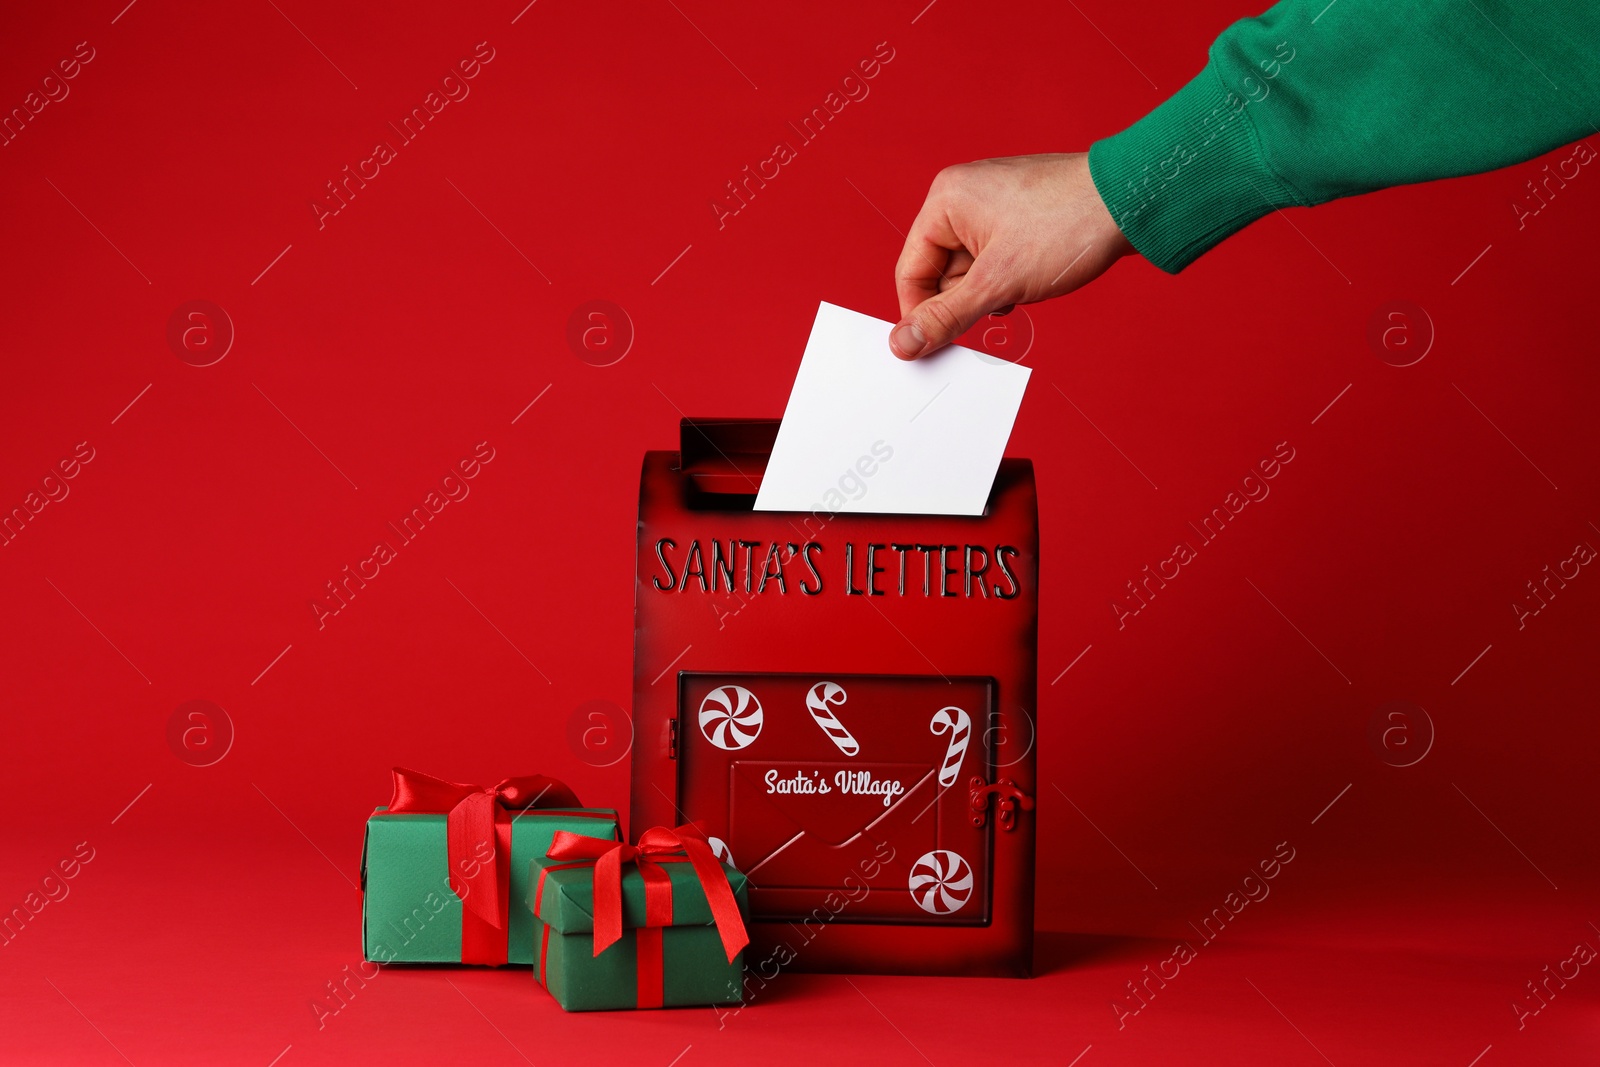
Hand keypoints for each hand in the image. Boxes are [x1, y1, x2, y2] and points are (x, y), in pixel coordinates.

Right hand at [890, 153, 1134, 359]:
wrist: (1134, 200)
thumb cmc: (1067, 227)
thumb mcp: (997, 284)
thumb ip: (945, 317)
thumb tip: (903, 343)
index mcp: (945, 201)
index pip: (910, 271)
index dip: (921, 313)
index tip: (933, 346)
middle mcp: (964, 196)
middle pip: (941, 272)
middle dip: (969, 298)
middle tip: (1001, 303)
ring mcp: (994, 204)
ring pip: (973, 270)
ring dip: (994, 291)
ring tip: (1025, 284)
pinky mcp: (1020, 215)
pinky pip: (998, 259)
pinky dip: (1012, 278)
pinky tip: (1037, 276)